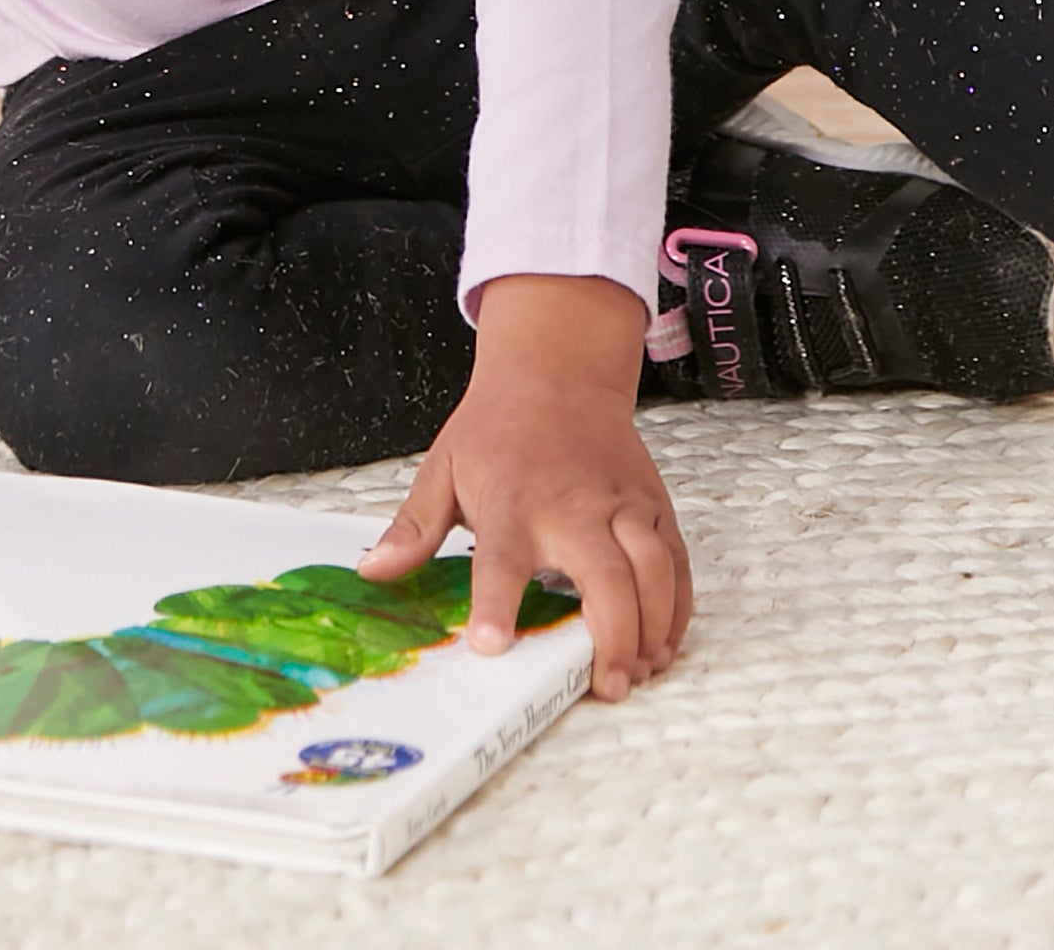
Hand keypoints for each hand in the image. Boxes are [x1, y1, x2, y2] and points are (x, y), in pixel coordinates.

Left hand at [356, 270, 689, 703]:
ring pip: (653, 568)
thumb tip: (373, 571)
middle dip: (612, 634)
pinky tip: (666, 643)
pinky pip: (678, 561)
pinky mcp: (653, 506)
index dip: (495, 603)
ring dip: (653, 626)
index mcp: (512, 501)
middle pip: (604, 574)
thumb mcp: (443, 467)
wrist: (556, 369)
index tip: (491, 647)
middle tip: (605, 685)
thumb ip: (413, 527)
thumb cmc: (496, 427)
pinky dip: (679, 606)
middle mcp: (573, 506)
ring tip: (640, 671)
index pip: (501, 557)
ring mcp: (621, 505)